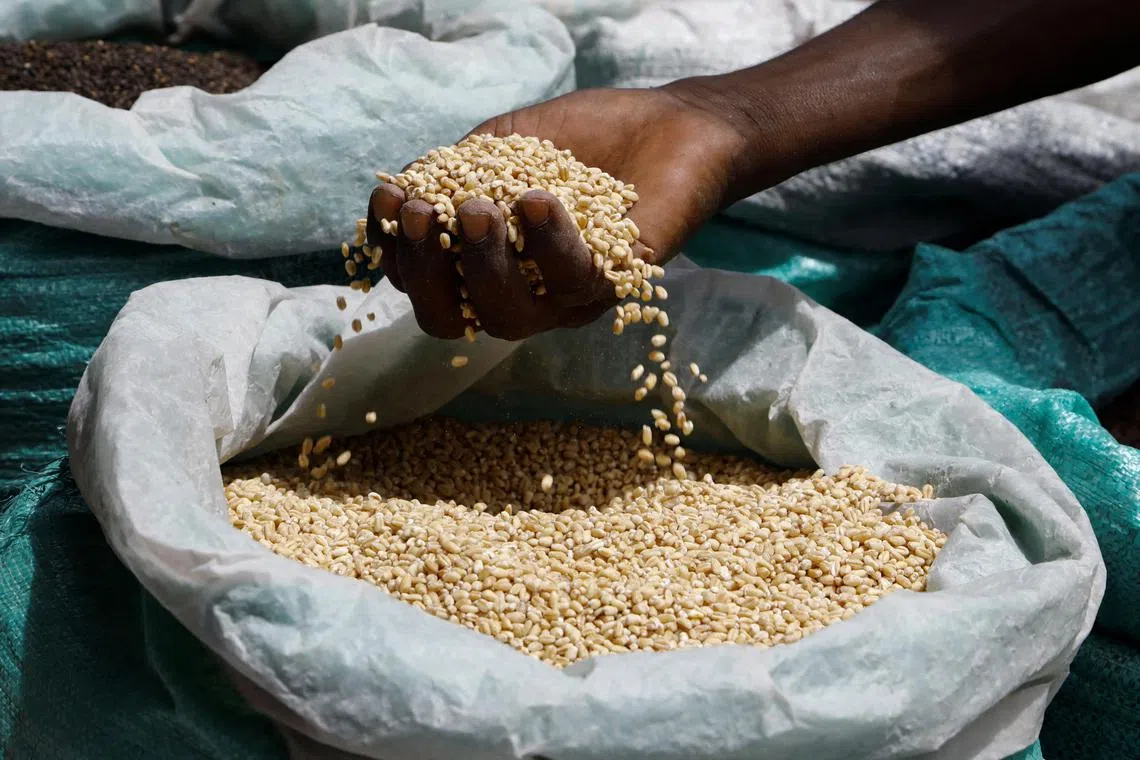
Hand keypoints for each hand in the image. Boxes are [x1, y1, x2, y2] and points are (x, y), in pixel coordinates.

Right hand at [364, 86, 747, 340]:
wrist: (668, 124)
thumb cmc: (580, 138)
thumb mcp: (500, 145)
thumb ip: (449, 172)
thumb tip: (393, 197)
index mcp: (487, 268)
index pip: (427, 290)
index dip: (396, 258)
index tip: (390, 202)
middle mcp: (523, 295)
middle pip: (455, 320)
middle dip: (426, 272)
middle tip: (423, 213)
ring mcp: (570, 298)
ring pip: (510, 317)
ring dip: (481, 263)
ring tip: (477, 206)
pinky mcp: (620, 284)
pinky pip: (576, 281)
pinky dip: (550, 240)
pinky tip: (537, 197)